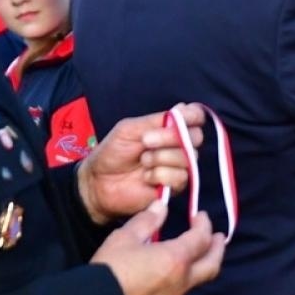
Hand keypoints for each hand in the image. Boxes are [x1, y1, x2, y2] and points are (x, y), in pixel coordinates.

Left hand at [78, 105, 207, 223]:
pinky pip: (181, 177)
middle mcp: (179, 146)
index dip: (193, 115)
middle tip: (145, 141)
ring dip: (160, 158)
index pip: (195, 117)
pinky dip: (160, 175)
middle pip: (196, 137)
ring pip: (188, 158)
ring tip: (142, 162)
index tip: (181, 116)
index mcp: (169, 128)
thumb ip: (157, 120)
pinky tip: (146, 177)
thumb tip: (183, 107)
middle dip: (170, 138)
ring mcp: (178, 167)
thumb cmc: (113, 152)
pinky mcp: (175, 187)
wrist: (99, 182)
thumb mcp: (130, 129)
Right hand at [93, 201, 226, 294]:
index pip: (201, 239)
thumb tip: (162, 206)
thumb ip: (147, 221)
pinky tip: (170, 278)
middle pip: (212, 265)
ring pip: (196, 282)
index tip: (201, 216)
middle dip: (218, 249)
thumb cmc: (110, 269)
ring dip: (200, 266)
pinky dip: (181, 282)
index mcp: (176, 259)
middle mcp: (181, 282)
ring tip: (195, 256)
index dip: (204, 225)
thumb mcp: (124, 238)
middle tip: (219, 238)